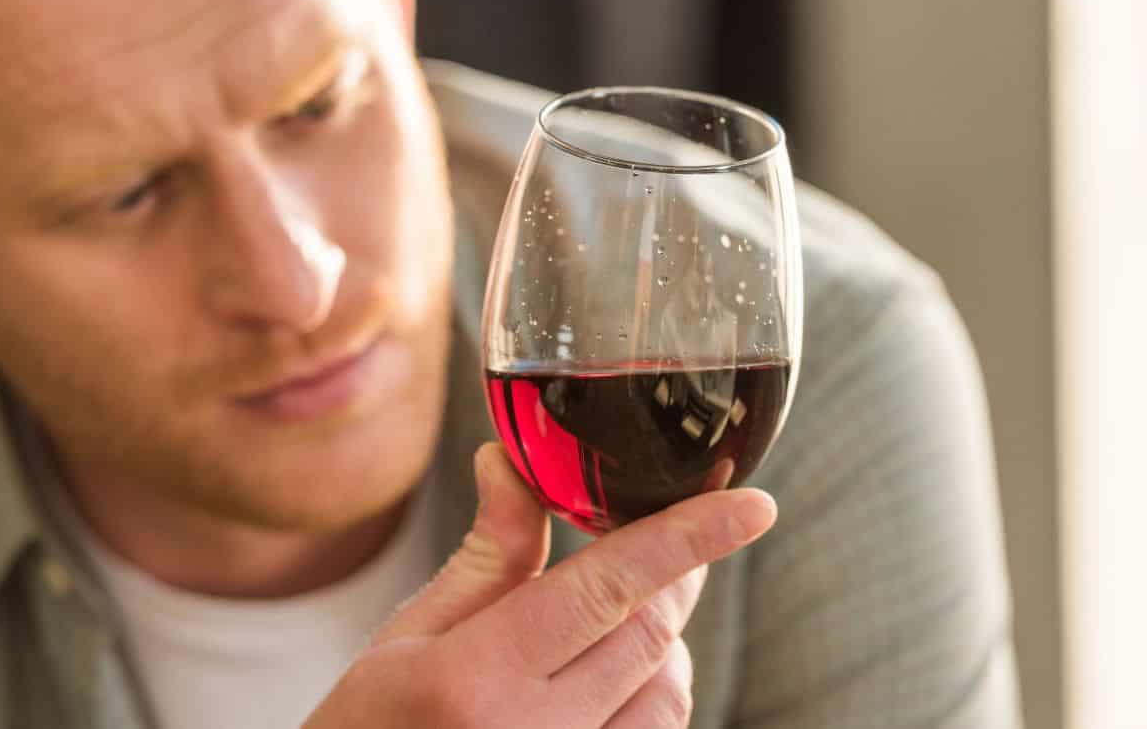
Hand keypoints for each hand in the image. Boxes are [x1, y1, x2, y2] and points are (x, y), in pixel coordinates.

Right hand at [303, 442, 776, 727]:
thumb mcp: (407, 639)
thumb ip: (487, 558)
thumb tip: (513, 462)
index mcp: (474, 681)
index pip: (607, 591)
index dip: (686, 539)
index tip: (750, 505)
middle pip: (650, 636)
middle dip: (678, 574)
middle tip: (682, 532)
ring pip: (668, 695)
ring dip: (663, 642)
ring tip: (618, 617)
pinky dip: (651, 695)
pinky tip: (611, 677)